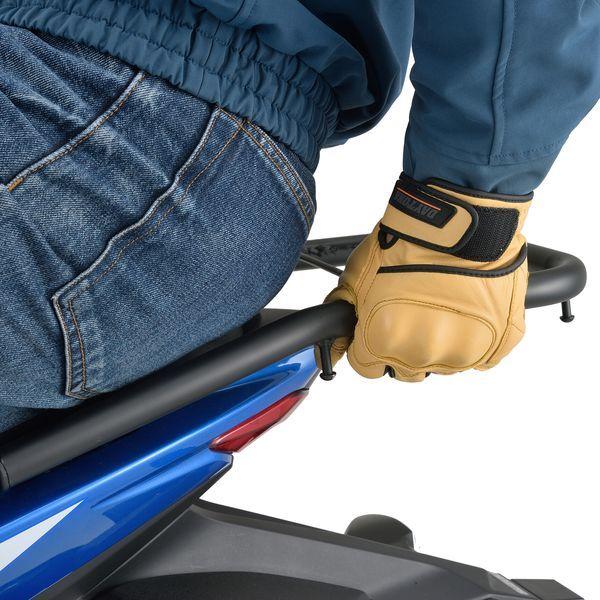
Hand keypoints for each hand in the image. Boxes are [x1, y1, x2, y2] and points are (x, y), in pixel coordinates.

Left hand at [326, 174, 531, 381]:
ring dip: (438, 343)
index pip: (368, 367)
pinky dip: (473, 339)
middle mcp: (426, 353)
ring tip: (438, 305)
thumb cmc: (408, 242)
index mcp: (387, 342)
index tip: (375, 329)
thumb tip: (332, 343)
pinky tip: (464, 311)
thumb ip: (340, 316)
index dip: (367, 347)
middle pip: (404, 370)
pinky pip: (482, 356)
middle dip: (401, 346)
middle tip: (408, 311)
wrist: (459, 219)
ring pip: (442, 364)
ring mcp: (467, 349)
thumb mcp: (357, 276)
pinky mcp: (500, 339)